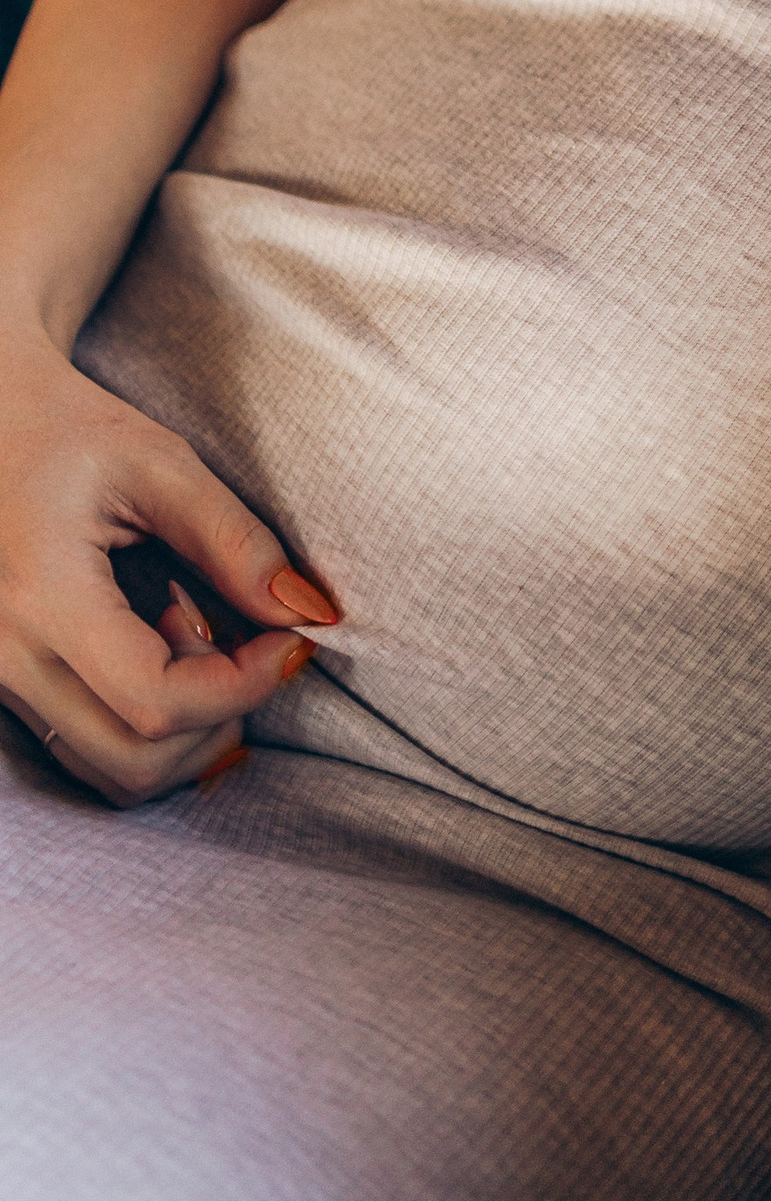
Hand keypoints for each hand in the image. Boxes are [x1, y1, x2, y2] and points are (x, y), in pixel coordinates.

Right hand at [0, 327, 336, 806]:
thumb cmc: (71, 429)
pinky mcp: (5, 685)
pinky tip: (168, 655)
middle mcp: (5, 656)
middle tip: (256, 646)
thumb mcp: (160, 463)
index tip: (294, 638)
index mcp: (42, 596)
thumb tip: (309, 612)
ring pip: (108, 770)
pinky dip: (147, 731)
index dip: (244, 685)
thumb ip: (235, 540)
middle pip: (133, 760)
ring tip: (202, 640)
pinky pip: (84, 749)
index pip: (156, 701)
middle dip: (221, 719)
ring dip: (186, 733)